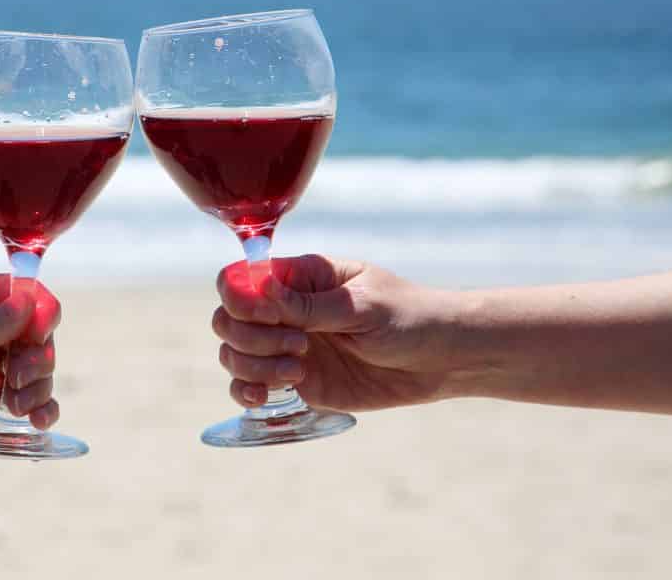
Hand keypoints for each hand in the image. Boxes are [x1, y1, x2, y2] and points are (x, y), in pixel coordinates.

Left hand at [0, 274, 59, 465]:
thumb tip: (30, 301)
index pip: (16, 292)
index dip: (36, 309)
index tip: (39, 333)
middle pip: (34, 330)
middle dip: (39, 354)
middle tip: (21, 378)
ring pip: (36, 365)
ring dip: (41, 384)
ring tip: (23, 407)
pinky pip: (27, 398)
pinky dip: (40, 406)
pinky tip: (40, 420)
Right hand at [213, 255, 462, 412]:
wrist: (444, 361)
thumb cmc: (411, 318)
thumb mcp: (364, 307)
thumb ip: (310, 305)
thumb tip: (260, 288)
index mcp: (300, 277)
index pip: (240, 279)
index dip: (240, 299)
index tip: (270, 318)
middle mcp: (285, 311)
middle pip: (228, 319)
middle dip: (250, 337)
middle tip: (299, 346)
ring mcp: (287, 347)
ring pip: (234, 354)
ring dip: (253, 365)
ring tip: (298, 372)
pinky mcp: (295, 382)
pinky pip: (250, 386)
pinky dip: (246, 391)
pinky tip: (267, 395)